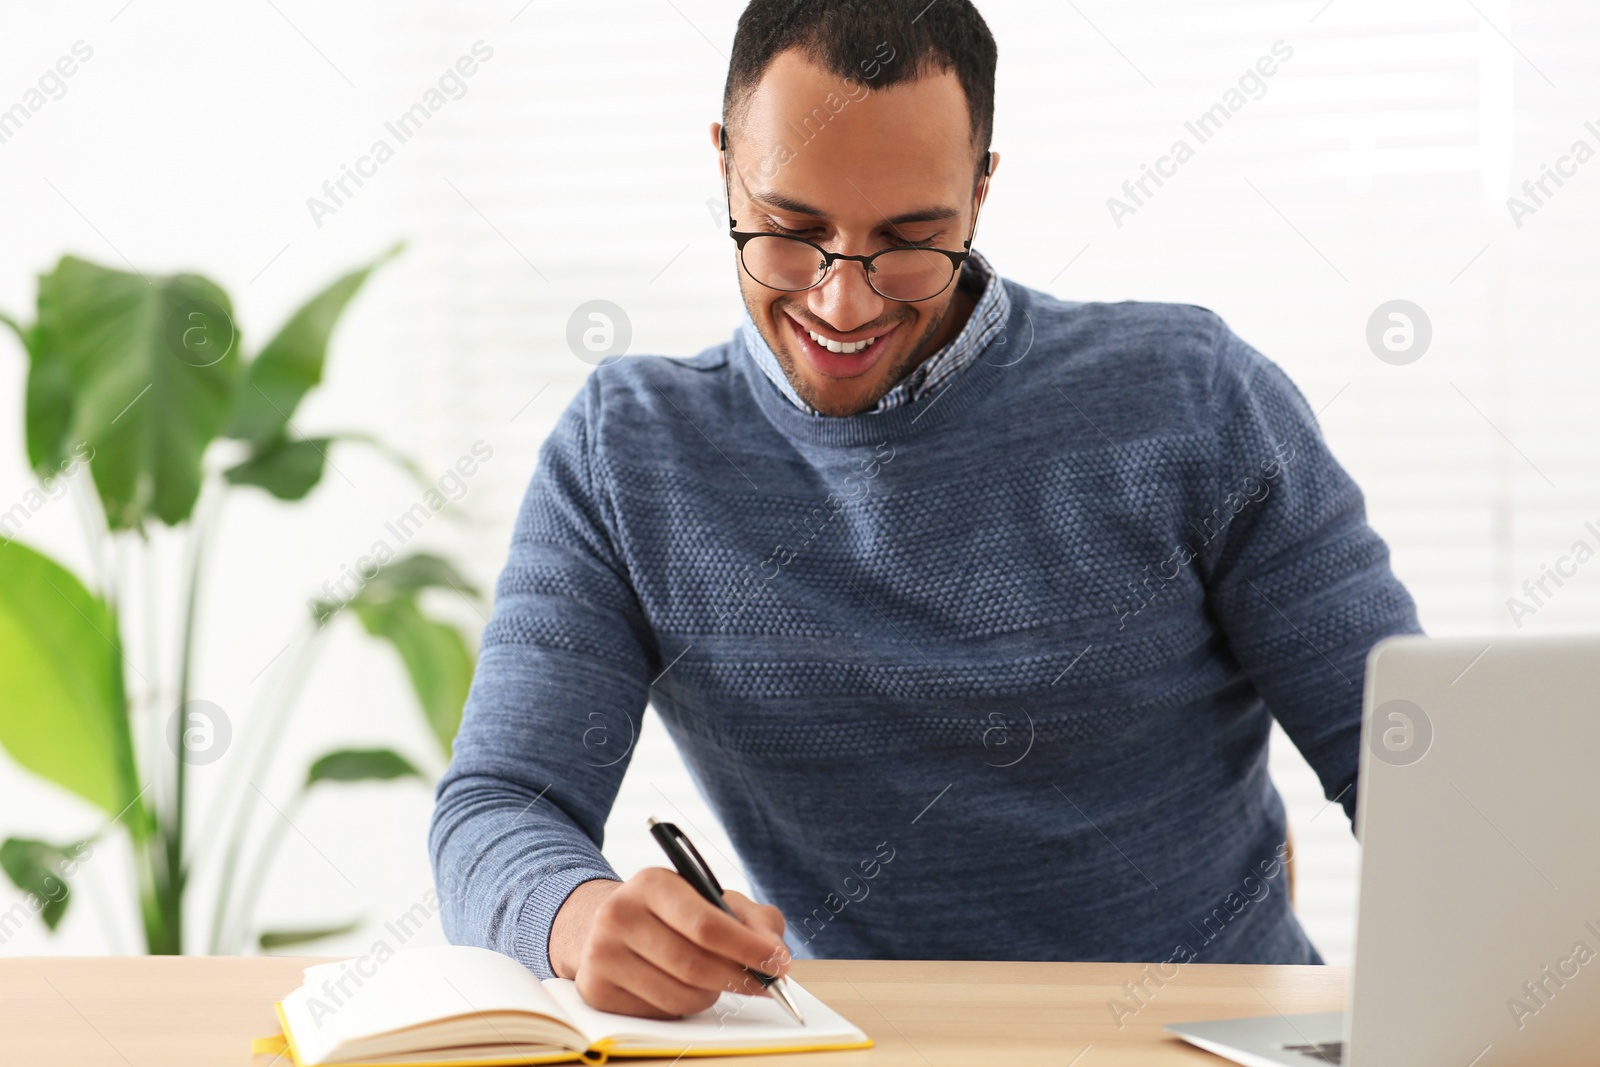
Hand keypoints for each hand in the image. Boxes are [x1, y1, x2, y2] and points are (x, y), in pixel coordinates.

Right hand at [550, 869, 790, 1017]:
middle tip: (765, 985)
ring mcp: (602, 954)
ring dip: (711, 995)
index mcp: (652, 883)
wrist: (607, 924)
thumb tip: (776, 955)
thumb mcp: (711, 899)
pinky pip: (658, 1013)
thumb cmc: (672, 913)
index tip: (778, 963)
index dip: (748, 948)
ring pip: (679, 996)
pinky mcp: (595, 990)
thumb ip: (754, 920)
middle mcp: (619, 914)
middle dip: (739, 979)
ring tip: (716, 980)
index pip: (706, 925)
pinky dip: (682, 1007)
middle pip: (694, 965)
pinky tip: (681, 987)